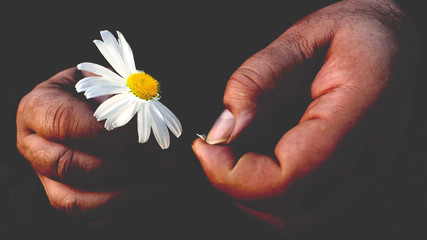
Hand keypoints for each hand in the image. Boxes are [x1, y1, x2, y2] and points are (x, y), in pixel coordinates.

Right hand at [16, 67, 174, 222]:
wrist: (84, 106)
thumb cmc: (97, 90)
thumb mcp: (104, 80)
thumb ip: (117, 94)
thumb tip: (141, 118)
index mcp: (37, 108)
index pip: (67, 123)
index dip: (108, 134)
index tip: (144, 139)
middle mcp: (33, 146)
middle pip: (69, 166)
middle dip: (122, 167)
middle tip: (161, 162)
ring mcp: (44, 176)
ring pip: (75, 201)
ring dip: (124, 194)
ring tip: (161, 181)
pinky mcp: (62, 196)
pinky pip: (88, 215)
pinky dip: (121, 209)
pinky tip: (149, 192)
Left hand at [192, 0, 416, 233]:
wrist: (394, 42)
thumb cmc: (355, 33)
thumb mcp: (302, 35)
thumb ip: (258, 79)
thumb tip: (224, 130)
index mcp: (358, 112)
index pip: (291, 174)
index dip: (236, 174)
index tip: (206, 147)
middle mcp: (365, 156)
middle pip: (288, 208)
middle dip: (235, 184)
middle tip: (214, 147)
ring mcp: (359, 173)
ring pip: (292, 217)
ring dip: (249, 192)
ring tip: (233, 151)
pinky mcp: (348, 177)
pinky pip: (301, 206)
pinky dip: (266, 190)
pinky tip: (255, 156)